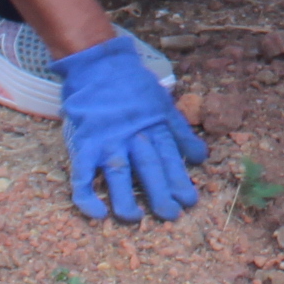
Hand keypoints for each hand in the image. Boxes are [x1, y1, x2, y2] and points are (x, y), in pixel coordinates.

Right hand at [55, 34, 204, 221]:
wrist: (97, 65)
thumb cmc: (132, 84)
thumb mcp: (163, 103)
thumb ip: (181, 133)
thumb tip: (201, 158)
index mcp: (154, 126)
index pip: (170, 158)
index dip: (180, 181)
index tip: (190, 201)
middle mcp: (132, 136)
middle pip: (149, 169)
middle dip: (161, 195)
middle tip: (171, 216)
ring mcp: (106, 141)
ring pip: (118, 176)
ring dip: (127, 201)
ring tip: (136, 219)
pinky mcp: (83, 146)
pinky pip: (82, 176)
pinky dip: (88, 198)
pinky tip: (98, 214)